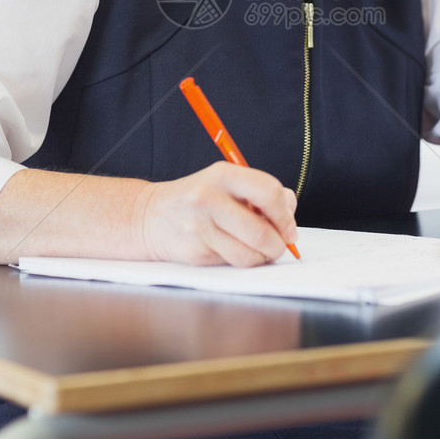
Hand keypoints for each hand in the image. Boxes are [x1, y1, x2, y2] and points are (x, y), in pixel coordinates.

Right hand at [135, 162, 298, 266]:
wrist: (150, 216)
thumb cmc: (197, 199)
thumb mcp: (226, 183)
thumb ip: (260, 192)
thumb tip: (289, 213)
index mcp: (223, 174)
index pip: (269, 192)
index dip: (285, 215)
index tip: (288, 227)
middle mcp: (209, 198)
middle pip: (261, 232)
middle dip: (278, 244)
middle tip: (279, 245)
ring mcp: (200, 227)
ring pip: (250, 254)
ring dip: (262, 257)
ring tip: (258, 249)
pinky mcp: (195, 251)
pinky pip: (233, 263)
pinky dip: (242, 261)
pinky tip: (234, 250)